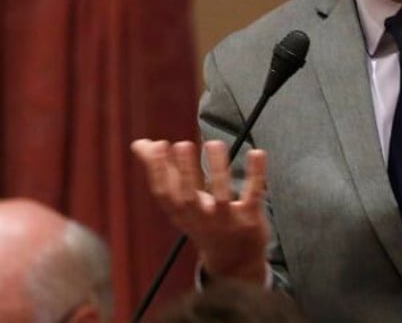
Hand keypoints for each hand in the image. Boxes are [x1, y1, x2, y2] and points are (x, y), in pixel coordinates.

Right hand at [131, 139, 269, 282]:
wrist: (234, 262)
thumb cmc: (205, 221)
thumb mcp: (182, 203)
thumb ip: (164, 171)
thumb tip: (140, 143)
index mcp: (181, 214)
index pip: (165, 194)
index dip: (159, 171)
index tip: (159, 144)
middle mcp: (201, 219)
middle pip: (189, 198)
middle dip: (184, 171)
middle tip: (183, 144)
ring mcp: (227, 221)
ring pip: (222, 196)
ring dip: (218, 170)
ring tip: (214, 143)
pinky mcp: (251, 220)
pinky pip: (253, 196)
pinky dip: (256, 175)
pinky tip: (257, 153)